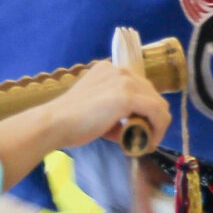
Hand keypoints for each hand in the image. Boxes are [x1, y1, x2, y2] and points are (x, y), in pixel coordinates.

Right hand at [0, 60, 171, 188]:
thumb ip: (117, 111)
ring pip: (158, 104)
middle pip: (151, 94)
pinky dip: (158, 129)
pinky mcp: (127, 96)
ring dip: (157, 125)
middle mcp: (119, 70)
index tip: (140, 129)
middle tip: (144, 139)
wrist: (54, 123)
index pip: (139, 88)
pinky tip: (148, 143)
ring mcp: (124, 81)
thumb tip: (136, 126)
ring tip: (146, 143)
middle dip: (152, 119)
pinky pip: (156, 112)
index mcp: (110, 70)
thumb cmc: (70, 122)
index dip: (144, 110)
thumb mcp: (97, 107)